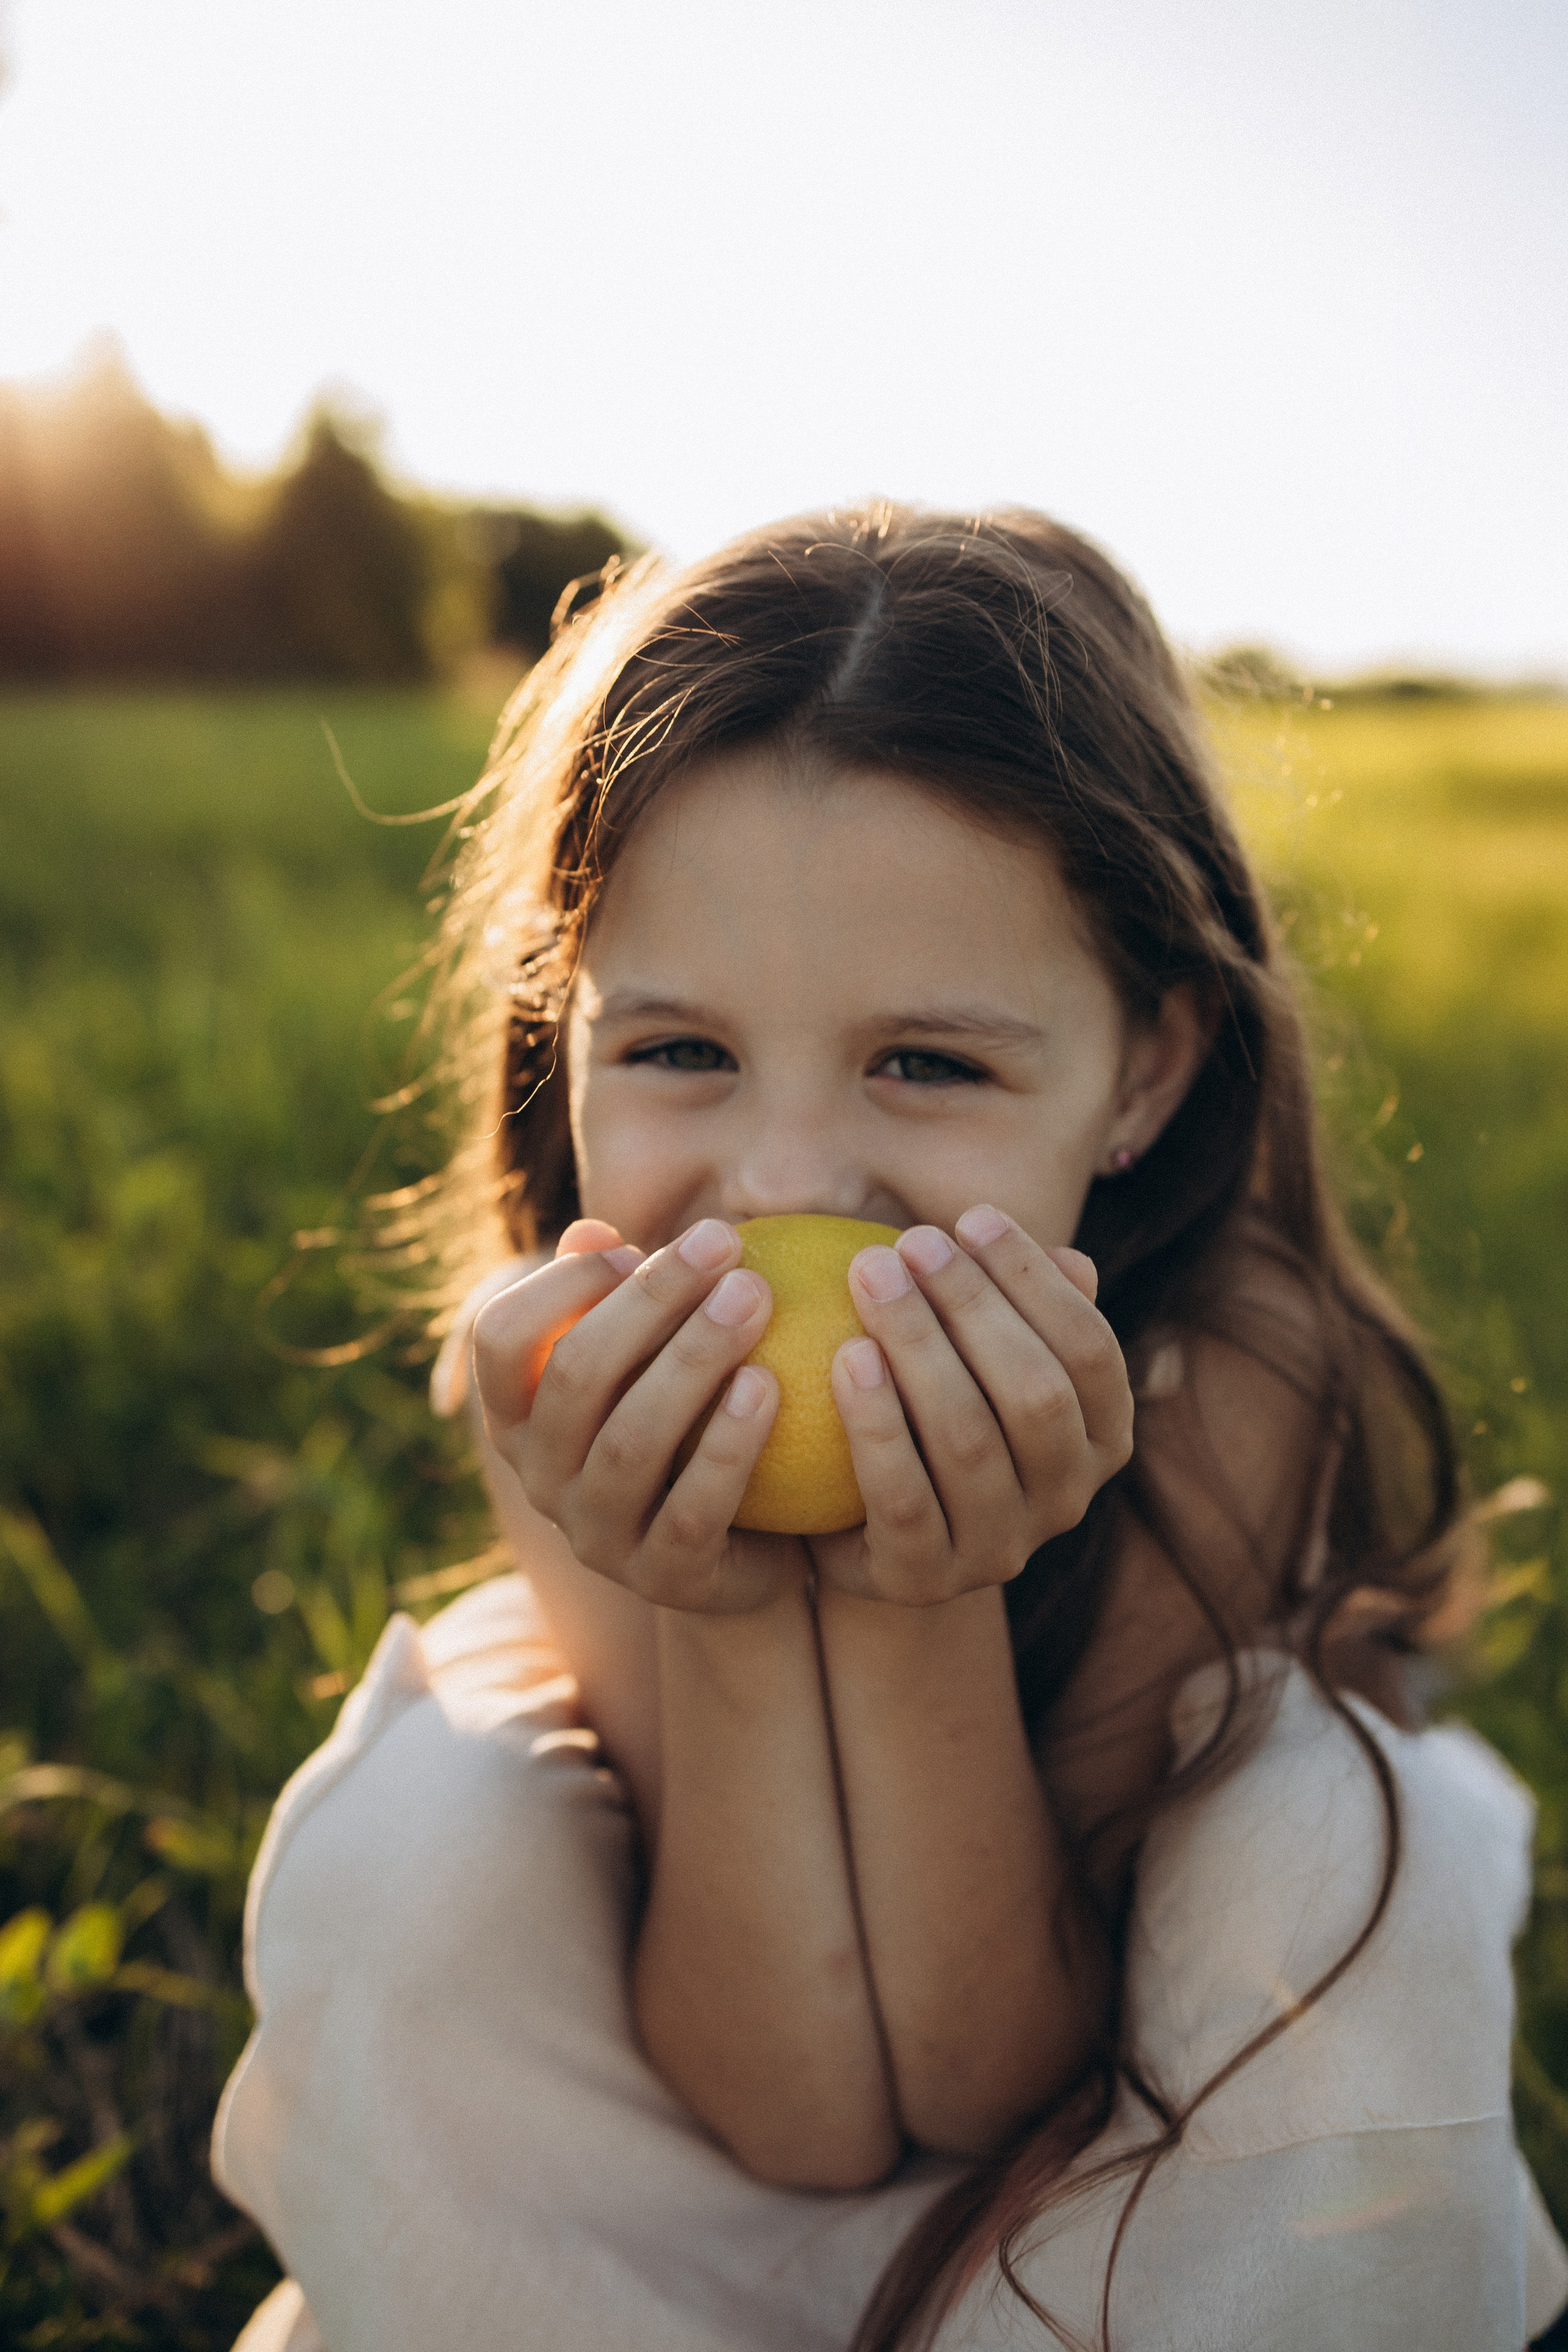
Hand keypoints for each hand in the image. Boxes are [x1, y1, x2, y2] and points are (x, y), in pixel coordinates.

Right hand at [472, 1217, 806, 1613]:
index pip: (500, 1338)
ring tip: (756, 1297)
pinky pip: (694, 1509)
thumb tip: (594, 1234)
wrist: (748, 1545)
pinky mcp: (665, 1578)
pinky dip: (729, 1444)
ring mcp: (598, 1537)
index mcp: (519, 1418)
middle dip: (650, 1301)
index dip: (562, 1284)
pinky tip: (770, 1385)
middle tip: (728, 1245)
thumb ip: (615, 1299)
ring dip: (694, 1359)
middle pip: (574, 1377)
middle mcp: (542, 1479)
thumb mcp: (648, 1357)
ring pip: (631, 1441)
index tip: (639, 1245)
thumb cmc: (689, 1422)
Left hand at [812, 1206, 1133, 1606]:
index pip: (1090, 1352)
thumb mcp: (977, 1352)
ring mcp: (1001, 1548)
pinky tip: (845, 1357)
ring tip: (868, 1275)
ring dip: (918, 1348)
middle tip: (906, 1242)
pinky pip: (905, 1498)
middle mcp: (1067, 1500)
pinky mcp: (925, 1580)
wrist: (853, 1518)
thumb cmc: (927, 1404)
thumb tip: (1074, 1260)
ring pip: (970, 1441)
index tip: (971, 1216)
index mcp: (1102, 1438)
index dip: (1035, 1281)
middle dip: (971, 1306)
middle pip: (1035, 1394)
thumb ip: (1019, 1310)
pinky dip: (877, 1424)